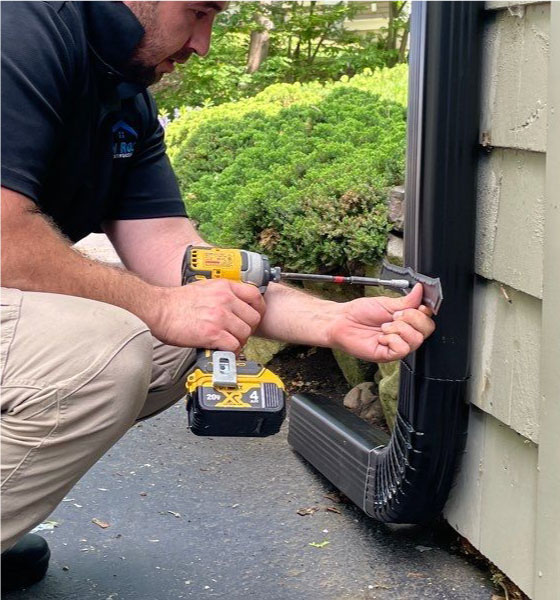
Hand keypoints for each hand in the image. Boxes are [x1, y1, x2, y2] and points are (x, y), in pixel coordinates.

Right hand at [151, 279, 265, 351]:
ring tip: (228, 343)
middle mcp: (224, 300)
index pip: (255, 295)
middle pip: (254, 318)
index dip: (259, 309)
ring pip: (245, 333)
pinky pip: (233, 345)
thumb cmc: (176, 302)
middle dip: (248, 329)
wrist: (158, 310)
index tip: (255, 317)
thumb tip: (235, 305)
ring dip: (239, 341)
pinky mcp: (212, 333)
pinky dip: (230, 351)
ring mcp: (219, 316)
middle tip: (238, 334)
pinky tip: (222, 349)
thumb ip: (222, 294)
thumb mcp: (204, 288)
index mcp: (224, 287)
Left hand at [327, 284, 435, 362]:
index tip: (416, 306)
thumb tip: (420, 289)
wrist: (342, 321)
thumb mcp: (386, 303)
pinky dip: (392, 340)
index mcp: (406, 321)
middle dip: (412, 318)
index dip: (424, 312)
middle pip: (427, 329)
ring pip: (416, 340)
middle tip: (395, 315)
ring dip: (400, 329)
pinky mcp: (387, 355)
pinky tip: (381, 337)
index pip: (428, 319)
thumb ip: (406, 300)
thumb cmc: (360, 313)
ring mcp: (397, 346)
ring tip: (384, 326)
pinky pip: (402, 350)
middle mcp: (404, 334)